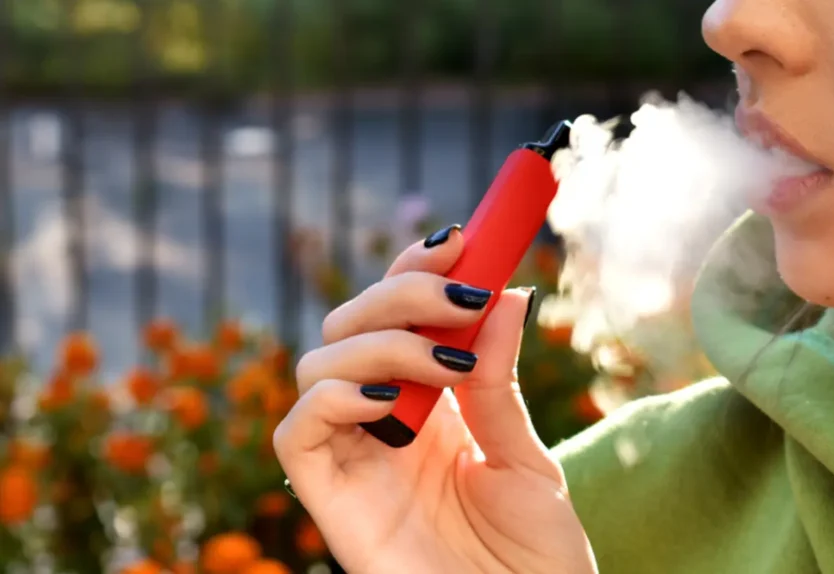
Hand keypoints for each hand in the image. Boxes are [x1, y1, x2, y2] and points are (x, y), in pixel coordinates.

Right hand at [273, 226, 596, 573]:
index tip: (463, 239)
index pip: (398, 316)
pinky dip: (335, 396)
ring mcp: (354, 459)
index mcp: (430, 407)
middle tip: (464, 295)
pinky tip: (393, 397)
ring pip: (317, 363)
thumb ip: (500, 380)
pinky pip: (297, 432)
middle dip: (403, 292)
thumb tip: (506, 294)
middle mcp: (383, 424)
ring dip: (383, 339)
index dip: (417, 271)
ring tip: (450, 361)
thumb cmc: (534, 558)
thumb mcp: (525, 456)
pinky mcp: (330, 500)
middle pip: (350, 324)